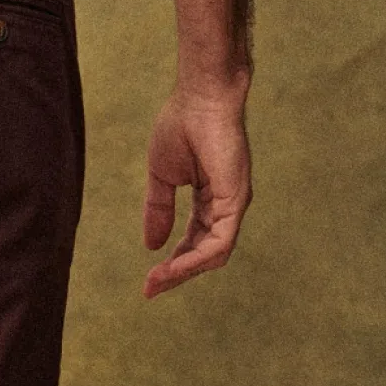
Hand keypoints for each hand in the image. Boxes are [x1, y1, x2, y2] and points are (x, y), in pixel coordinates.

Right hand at [142, 88, 251, 298]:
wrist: (199, 97)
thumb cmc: (182, 125)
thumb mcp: (161, 177)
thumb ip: (158, 210)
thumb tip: (151, 245)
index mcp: (210, 200)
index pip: (194, 241)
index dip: (172, 262)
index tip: (148, 280)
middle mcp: (226, 206)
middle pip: (205, 254)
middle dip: (176, 274)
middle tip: (150, 289)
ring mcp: (234, 204)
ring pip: (214, 254)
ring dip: (183, 272)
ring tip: (156, 281)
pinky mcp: (236, 200)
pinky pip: (219, 242)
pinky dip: (195, 259)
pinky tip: (173, 267)